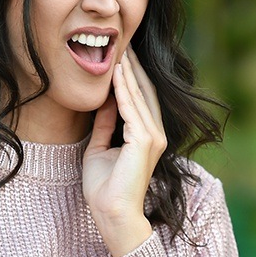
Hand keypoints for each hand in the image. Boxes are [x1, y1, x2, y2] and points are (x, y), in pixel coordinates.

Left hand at [83, 46, 166, 256]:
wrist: (112, 213)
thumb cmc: (105, 188)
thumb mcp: (100, 148)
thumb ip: (105, 125)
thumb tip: (103, 103)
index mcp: (146, 137)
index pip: (139, 99)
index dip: (130, 77)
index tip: (120, 56)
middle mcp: (155, 134)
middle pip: (144, 92)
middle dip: (133, 68)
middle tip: (123, 43)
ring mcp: (153, 137)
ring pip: (138, 96)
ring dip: (128, 72)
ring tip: (119, 50)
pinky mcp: (145, 141)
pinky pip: (131, 108)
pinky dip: (123, 89)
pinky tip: (116, 72)